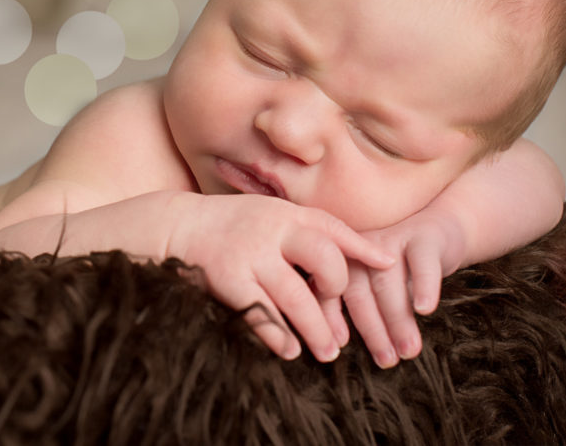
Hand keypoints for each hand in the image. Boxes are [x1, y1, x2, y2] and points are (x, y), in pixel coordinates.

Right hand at [165, 193, 393, 362]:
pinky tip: (290, 349)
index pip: (333, 227)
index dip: (363, 248)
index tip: (389, 266)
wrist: (176, 226)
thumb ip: (305, 230)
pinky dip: (279, 336)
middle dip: (336, 290)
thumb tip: (360, 254)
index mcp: (285, 213)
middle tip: (338, 313)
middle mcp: (271, 229)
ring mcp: (249, 254)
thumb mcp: (269, 215)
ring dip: (316, 329)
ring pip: (296, 297)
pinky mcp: (227, 278)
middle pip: (324, 259)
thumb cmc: (231, 226)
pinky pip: (262, 314)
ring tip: (328, 351)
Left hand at [332, 206, 465, 367]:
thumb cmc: (401, 271)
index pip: (328, 291)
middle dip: (372, 330)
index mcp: (343, 260)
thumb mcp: (374, 286)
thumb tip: (341, 351)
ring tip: (409, 350)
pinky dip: (423, 286)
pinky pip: (421, 263)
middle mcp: (361, 249)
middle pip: (359, 291)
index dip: (331, 320)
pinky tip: (425, 309)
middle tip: (387, 361)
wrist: (439, 234)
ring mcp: (392, 241)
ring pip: (389, 281)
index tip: (337, 348)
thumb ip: (358, 309)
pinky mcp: (424, 238)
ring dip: (398, 319)